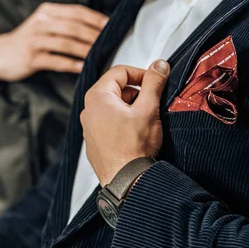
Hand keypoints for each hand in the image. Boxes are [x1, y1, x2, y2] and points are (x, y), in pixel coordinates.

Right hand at [0, 3, 107, 81]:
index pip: (77, 11)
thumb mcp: (43, 24)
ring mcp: (35, 40)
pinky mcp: (30, 58)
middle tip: (109, 43)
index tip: (110, 26)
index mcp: (47, 11)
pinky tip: (82, 67)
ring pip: (66, 43)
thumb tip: (95, 27)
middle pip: (74, 27)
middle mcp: (41, 22)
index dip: (95, 18)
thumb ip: (64, 22)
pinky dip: (70, 64)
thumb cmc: (27, 41)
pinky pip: (55, 61)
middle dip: (94, 35)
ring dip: (85, 50)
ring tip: (99, 55)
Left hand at [80, 60, 169, 185]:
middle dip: (137, 91)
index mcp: (97, 96)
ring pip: (113, 106)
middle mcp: (88, 110)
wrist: (126, 182)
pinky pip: (109, 122)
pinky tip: (136, 133)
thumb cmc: (133, 148)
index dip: (141, 73)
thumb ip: (154, 83)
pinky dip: (123, 121)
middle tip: (153, 102)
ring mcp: (89, 127)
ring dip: (131, 107)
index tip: (155, 81)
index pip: (120, 71)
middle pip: (116, 88)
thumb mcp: (148, 109)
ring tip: (146, 119)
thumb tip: (159, 65)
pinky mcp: (95, 141)